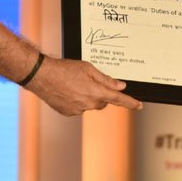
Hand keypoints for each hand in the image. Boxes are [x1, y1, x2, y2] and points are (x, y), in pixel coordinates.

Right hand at [25, 56, 142, 115]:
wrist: (42, 76)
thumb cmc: (64, 69)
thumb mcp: (88, 68)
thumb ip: (105, 79)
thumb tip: (120, 86)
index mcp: (96, 92)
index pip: (118, 99)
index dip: (130, 102)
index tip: (139, 105)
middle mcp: (88, 104)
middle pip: (102, 101)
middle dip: (101, 94)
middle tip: (90, 81)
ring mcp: (77, 110)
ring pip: (89, 104)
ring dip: (87, 96)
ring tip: (74, 83)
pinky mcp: (68, 112)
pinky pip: (78, 107)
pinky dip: (76, 100)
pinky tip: (67, 90)